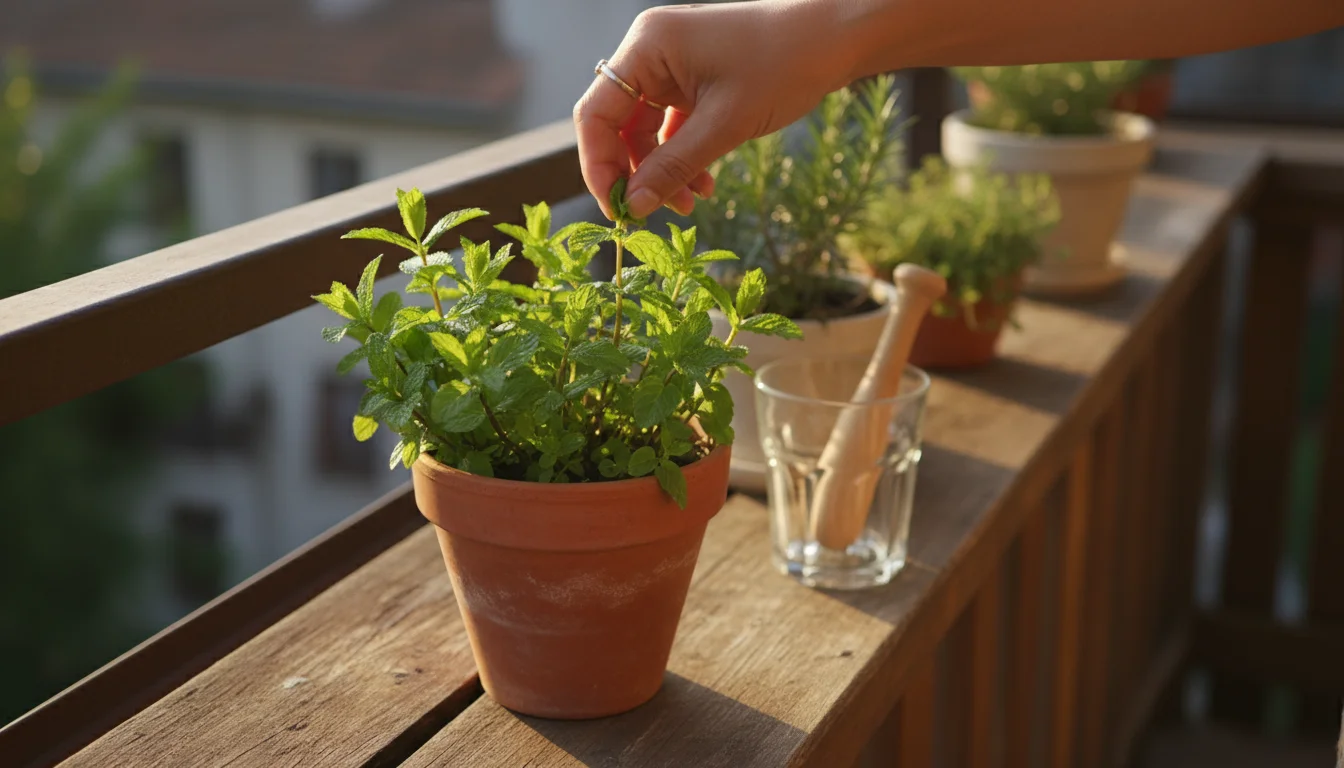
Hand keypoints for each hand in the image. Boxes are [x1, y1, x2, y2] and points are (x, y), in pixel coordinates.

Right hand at [573, 1, 857, 220]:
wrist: (834, 39)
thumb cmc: (782, 66)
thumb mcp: (725, 125)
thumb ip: (673, 167)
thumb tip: (634, 207)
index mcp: (646, 47)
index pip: (596, 113)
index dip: (599, 166)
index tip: (617, 208)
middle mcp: (650, 52)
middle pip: (616, 125)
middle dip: (636, 173)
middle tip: (652, 214)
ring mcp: (671, 66)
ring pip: (644, 131)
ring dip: (662, 171)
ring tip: (690, 203)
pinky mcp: (692, 80)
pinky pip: (670, 127)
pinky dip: (682, 157)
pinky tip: (703, 185)